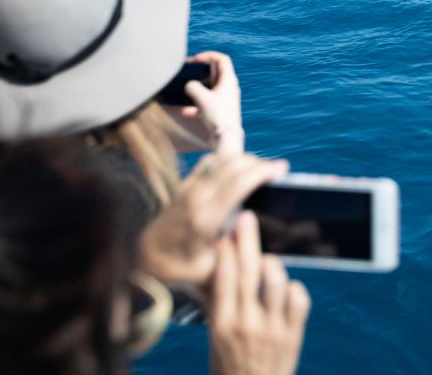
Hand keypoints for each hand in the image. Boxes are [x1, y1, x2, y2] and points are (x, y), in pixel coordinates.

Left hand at [140, 153, 288, 291]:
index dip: (263, 171)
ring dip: (244, 159)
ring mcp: (187, 189)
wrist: (148, 261)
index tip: (282, 168)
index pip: (238, 183)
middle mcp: (195, 198)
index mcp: (205, 218)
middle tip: (277, 169)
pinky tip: (239, 171)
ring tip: (262, 170)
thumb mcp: (212, 272)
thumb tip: (260, 236)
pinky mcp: (184, 186)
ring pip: (221, 159)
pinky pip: (211, 162)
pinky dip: (229, 160)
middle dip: (259, 162)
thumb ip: (236, 254)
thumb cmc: (182, 271)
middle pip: (233, 164)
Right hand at [173, 51, 244, 154]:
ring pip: (209, 88)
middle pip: (215, 73)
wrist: (225, 138)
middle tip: (188, 71)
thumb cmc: (218, 115)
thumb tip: (189, 85)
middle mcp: (228, 88)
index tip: (196, 60)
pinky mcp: (219, 111)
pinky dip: (195, 105)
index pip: (222, 59)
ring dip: (197, 87)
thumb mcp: (202, 98)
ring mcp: (224, 99)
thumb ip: (192, 87)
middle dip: (200, 71)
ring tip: (184, 87)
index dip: (209, 55)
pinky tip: (183, 111)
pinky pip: (206, 103)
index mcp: (229, 80)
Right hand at [208, 210, 310, 374]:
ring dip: (272, 265)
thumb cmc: (230, 364)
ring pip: (276, 281)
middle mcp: (247, 323)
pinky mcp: (293, 334)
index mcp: (223, 324)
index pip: (223, 279)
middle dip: (247, 241)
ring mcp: (273, 329)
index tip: (225, 232)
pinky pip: (299, 299)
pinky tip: (287, 290)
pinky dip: (294, 288)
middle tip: (247, 218)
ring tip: (266, 262)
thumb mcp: (216, 336)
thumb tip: (215, 268)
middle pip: (248, 273)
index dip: (225, 252)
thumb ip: (217, 303)